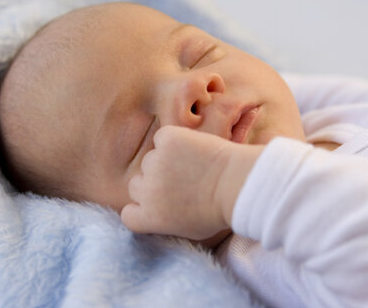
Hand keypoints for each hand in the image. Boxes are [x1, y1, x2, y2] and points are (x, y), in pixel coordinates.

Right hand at [121, 125, 263, 239]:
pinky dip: (174, 140)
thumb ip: (164, 223)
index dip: (142, 207)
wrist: (239, 185)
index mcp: (149, 217)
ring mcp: (154, 162)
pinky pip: (163, 137)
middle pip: (137, 185)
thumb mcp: (188, 230)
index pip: (128, 214)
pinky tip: (193, 149)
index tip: (158, 203)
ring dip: (165, 161)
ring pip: (150, 159)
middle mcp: (145, 191)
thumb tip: (155, 213)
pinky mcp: (167, 140)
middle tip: (179, 181)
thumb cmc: (220, 211)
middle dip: (153, 184)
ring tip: (192, 166)